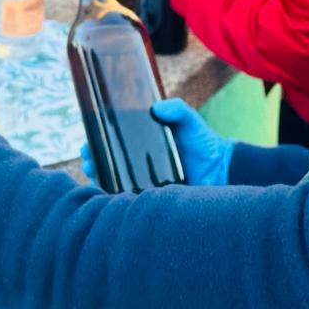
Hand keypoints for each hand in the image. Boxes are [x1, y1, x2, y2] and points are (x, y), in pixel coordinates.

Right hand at [77, 101, 231, 186]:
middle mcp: (138, 162)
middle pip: (106, 162)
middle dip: (91, 161)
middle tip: (88, 160)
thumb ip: (177, 109)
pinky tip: (108, 196)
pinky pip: (128, 200)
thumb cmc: (203, 143)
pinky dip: (114, 199)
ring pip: (112, 181)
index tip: (87, 143)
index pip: (111, 141)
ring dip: (98, 179)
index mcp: (142, 142)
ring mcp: (143, 181)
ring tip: (94, 175)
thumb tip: (157, 108)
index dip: (95, 142)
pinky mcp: (150, 199)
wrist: (220, 169)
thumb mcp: (189, 120)